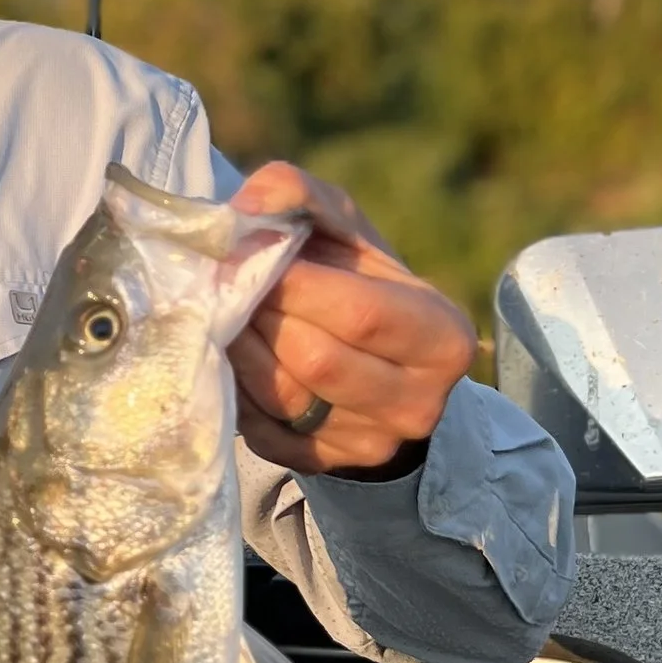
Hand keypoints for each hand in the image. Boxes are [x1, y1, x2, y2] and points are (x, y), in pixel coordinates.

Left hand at [225, 161, 476, 476]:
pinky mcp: (322, 466)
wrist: (372, 364)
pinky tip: (228, 354)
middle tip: (221, 283)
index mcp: (441, 338)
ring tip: (220, 312)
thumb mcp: (345, 230)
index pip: (360, 313)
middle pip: (316, 359)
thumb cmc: (357, 283)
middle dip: (259, 314)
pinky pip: (261, 428)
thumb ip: (301, 197)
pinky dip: (235, 386)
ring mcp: (370, 444)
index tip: (245, 253)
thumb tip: (247, 207)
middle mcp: (417, 402)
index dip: (295, 284)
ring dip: (237, 347)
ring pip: (283, 397)